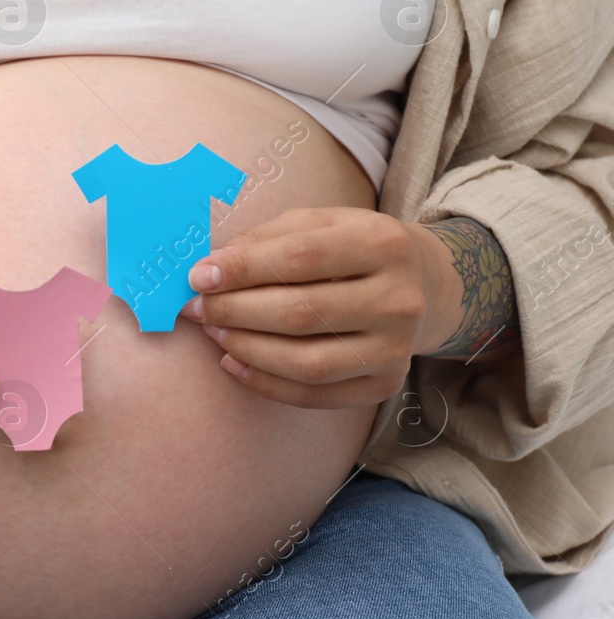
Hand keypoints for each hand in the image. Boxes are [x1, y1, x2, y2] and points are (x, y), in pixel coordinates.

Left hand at [177, 208, 463, 408]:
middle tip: (196, 308)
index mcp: (383, 243)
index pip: (301, 258)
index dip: (243, 269)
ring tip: (213, 332)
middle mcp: (399, 299)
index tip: (198, 276)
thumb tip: (210, 269)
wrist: (421, 285)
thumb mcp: (319, 223)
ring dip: (246, 349)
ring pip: (306, 362)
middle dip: (235, 311)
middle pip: (301, 313)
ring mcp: (396, 349)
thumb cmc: (352, 249)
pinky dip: (265, 384)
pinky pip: (315, 395)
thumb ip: (267, 239)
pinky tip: (234, 363)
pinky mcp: (385, 385)